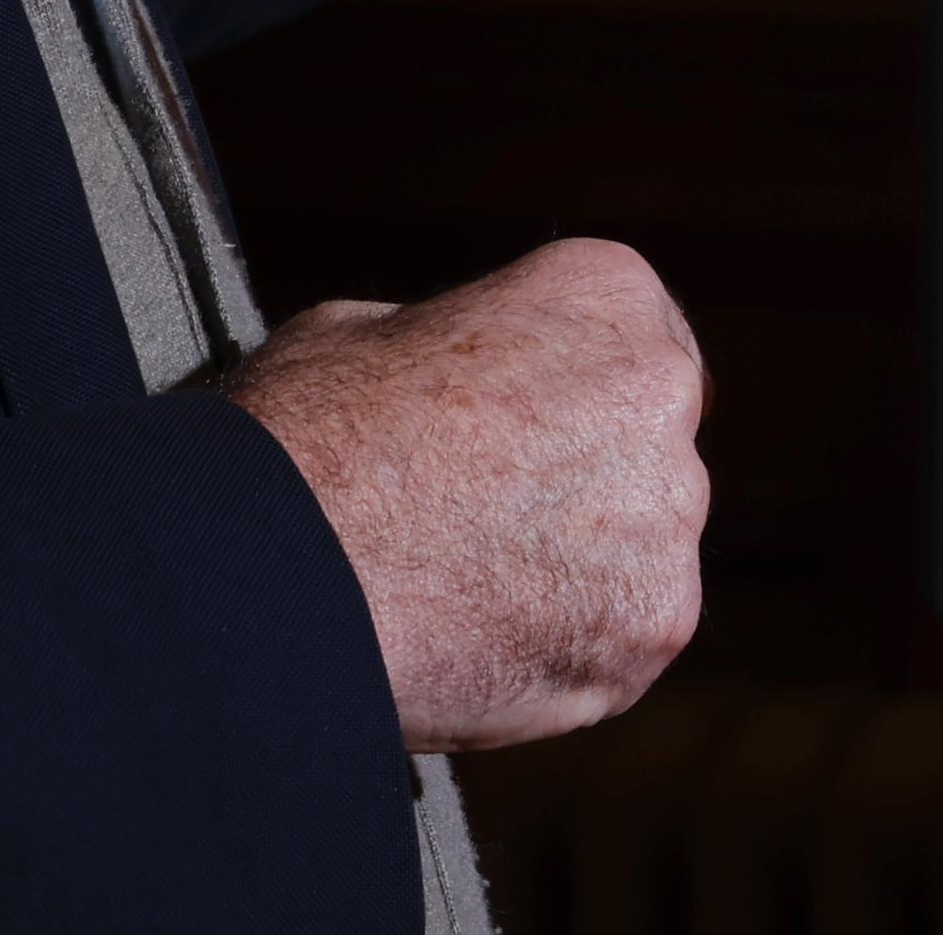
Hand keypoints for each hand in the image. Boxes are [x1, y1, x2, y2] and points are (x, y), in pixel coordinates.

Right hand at [215, 239, 710, 752]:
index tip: (522, 434)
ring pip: (636, 549)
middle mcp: (659, 391)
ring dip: (575, 571)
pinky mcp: (652, 621)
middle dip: (578, 484)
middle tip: (481, 517)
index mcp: (601, 294)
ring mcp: (667, 514)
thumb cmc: (303, 442)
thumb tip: (446, 368)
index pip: (626, 341)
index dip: (566, 395)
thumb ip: (451, 339)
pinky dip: (566, 649)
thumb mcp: (363, 329)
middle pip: (642, 447)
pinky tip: (483, 637)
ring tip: (466, 584)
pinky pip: (620, 638)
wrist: (276, 571)